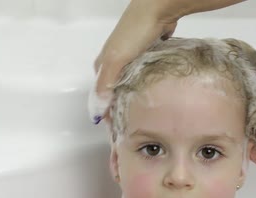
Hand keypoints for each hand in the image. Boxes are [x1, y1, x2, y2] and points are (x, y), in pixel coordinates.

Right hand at [91, 0, 246, 122]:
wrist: (157, 9)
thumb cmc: (134, 32)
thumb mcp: (116, 59)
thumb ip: (106, 84)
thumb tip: (98, 110)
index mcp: (103, 62)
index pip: (100, 92)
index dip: (105, 109)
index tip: (115, 127)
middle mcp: (115, 59)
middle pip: (114, 87)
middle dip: (118, 104)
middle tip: (128, 122)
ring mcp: (132, 55)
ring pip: (129, 81)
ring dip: (132, 95)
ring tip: (141, 113)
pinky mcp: (148, 51)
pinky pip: (144, 73)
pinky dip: (145, 84)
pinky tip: (153, 93)